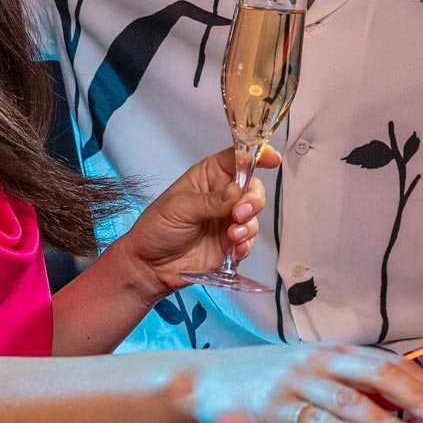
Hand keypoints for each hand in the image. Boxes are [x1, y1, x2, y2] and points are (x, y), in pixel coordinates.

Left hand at [112, 144, 281, 296]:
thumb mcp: (180, 208)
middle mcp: (222, 195)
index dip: (255, 156)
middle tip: (240, 214)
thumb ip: (212, 201)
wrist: (151, 266)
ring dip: (249, 225)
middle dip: (253, 200)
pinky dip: (247, 244)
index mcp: (207, 176)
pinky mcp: (231, 243)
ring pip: (254, 215)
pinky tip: (235, 250)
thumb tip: (237, 192)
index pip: (236, 159)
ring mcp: (228, 219)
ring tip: (232, 237)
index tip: (272, 160)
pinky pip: (250, 240)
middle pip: (252, 187)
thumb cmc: (158, 228)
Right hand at [186, 343, 422, 422]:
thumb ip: (352, 389)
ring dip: (385, 418)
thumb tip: (402, 413)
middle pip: (381, 374)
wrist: (204, 379)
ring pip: (351, 398)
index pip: (392, 364)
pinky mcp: (274, 405)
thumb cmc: (264, 381)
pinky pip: (314, 418)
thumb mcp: (312, 375)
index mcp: (336, 353)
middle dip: (419, 398)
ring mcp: (298, 381)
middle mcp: (322, 361)